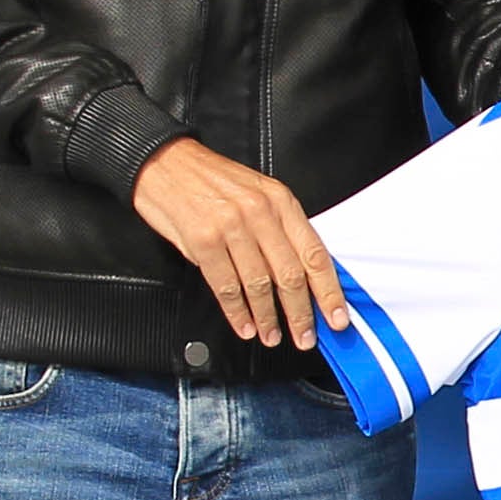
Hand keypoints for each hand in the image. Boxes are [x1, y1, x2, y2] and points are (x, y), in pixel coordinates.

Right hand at [130, 136, 346, 348]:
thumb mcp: (257, 193)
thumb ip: (280, 229)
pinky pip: (226, 286)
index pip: (314, 253)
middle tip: (305, 337)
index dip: (328, 291)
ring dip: (268, 318)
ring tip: (272, 336)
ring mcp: (231, 227)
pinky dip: (237, 312)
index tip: (336, 317)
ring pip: (259, 285)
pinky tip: (244, 325)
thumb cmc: (210, 181)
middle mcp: (260, 213)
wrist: (164, 162)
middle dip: (301, 313)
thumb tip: (302, 276)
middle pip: (290, 275)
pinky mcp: (203, 241)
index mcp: (280, 202)